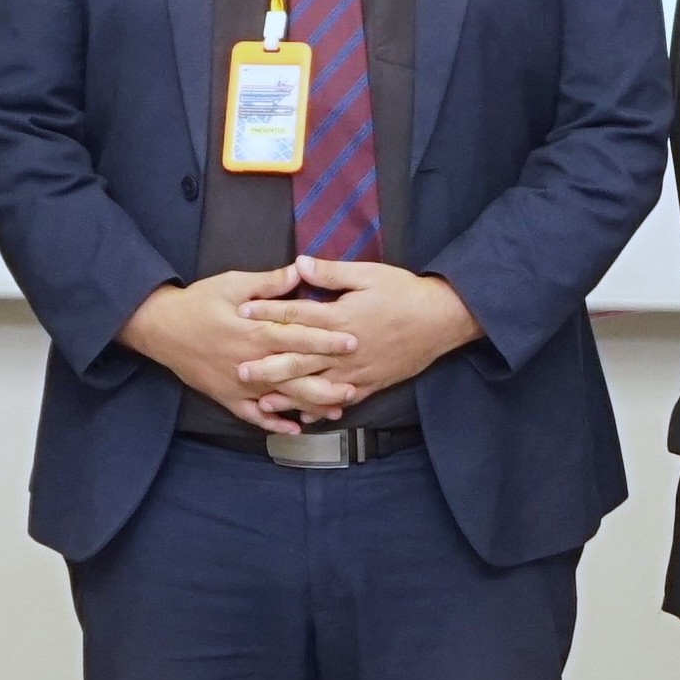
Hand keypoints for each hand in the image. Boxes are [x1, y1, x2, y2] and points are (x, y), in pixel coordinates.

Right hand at [125, 266, 340, 432]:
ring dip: (309, 406)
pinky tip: (295, 428)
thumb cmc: (198, 301)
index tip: (352, 343)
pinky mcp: (226, 396)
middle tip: (355, 386)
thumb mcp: (233, 283)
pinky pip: (252, 415)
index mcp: (254, 331)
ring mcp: (238, 383)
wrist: (160, 327)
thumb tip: (302, 271)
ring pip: (280, 399)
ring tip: (336, 410)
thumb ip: (269, 282)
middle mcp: (251, 361)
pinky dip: (273, 423)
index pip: (298, 337)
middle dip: (327, 381)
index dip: (326, 340)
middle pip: (295, 374)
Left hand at [260, 258, 482, 407]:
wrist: (441, 321)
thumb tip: (300, 263)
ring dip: (288, 395)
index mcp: (340, 317)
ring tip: (262, 400)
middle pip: (298, 358)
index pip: (296, 315)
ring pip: (315, 386)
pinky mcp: (370, 384)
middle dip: (267, 365)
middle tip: (239, 369)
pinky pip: (340, 400)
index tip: (241, 312)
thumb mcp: (369, 274)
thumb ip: (332, 273)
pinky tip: (302, 416)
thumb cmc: (404, 293)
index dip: (267, 313)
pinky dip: (320, 409)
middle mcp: (344, 349)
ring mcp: (356, 370)